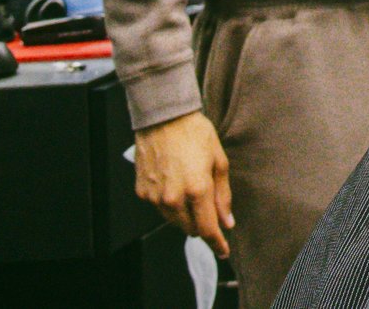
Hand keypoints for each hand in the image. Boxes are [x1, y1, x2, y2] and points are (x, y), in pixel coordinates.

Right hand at [133, 111, 232, 256]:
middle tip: (209, 208)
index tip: (223, 250)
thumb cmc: (194, 133)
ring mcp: (155, 197)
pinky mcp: (142, 192)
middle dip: (202, 224)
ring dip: (185, 214)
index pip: (207, 229)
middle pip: (190, 228)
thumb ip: (223, 195)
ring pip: (173, 220)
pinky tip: (174, 183)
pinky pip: (159, 208)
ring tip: (190, 188)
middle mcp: (173, 198)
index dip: (217, 243)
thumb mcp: (218, 160)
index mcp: (196, 189)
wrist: (163, 117)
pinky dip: (169, 203)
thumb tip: (227, 221)